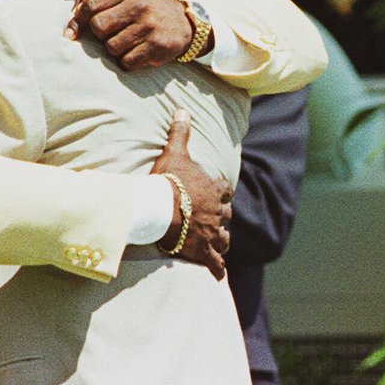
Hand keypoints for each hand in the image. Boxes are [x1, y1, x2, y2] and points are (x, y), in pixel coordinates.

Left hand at [69, 0, 193, 68]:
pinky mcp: (156, 45)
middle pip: (99, 28)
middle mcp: (138, 5)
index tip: (73, 34)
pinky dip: (128, 62)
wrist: (182, 24)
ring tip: (128, 44)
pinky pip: (127, 62)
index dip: (77, 22)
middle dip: (101, 37)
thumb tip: (71, 24)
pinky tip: (138, 54)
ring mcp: (148, 26)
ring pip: (111, 47)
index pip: (90, 5)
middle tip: (113, 36)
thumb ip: (98, 1)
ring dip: (116, 51)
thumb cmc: (144, 12)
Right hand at [151, 109, 231, 277]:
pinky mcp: (203, 251)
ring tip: (215, 244)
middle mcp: (218, 213)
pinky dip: (217, 269)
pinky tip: (218, 275)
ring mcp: (212, 233)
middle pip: (226, 217)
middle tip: (213, 221)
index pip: (224, 192)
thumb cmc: (166, 180)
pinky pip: (215, 263)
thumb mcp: (174, 153)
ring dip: (220, 242)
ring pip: (223, 240)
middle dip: (221, 219)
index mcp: (214, 190)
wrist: (158, 208)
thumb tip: (183, 110)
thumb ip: (180, 133)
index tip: (216, 195)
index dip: (220, 194)